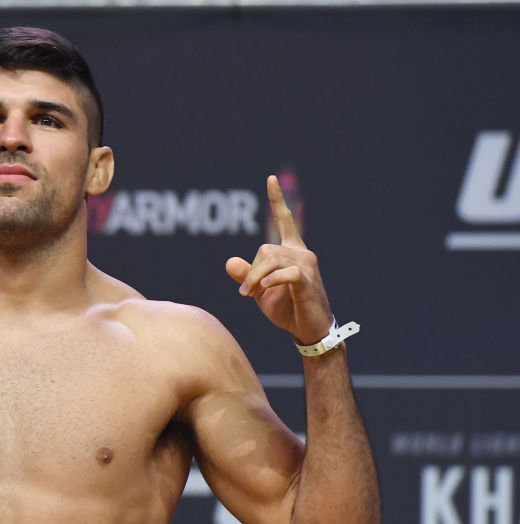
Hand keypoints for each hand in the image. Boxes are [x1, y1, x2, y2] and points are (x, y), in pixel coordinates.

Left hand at [225, 175, 331, 345]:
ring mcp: (307, 266)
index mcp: (291, 252)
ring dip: (255, 280)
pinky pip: (285, 273)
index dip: (277, 200)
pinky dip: (271, 281)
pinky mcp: (308, 281)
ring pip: (270, 260)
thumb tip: (229, 262)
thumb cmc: (287, 309)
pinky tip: (264, 290)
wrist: (309, 330)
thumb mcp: (260, 291)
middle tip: (245, 292)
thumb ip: (246, 275)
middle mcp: (302, 253)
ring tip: (252, 295)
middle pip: (264, 250)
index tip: (270, 178)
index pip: (284, 221)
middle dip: (250, 272)